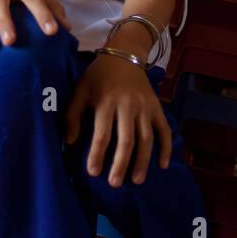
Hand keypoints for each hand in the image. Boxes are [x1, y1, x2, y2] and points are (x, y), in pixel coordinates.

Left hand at [63, 53, 172, 185]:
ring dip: (142, 161)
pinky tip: (162, 165)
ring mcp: (145, 107)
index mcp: (107, 101)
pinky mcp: (157, 108)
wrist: (125, 54)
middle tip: (115, 183)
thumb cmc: (98, 76)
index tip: (93, 172)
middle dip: (121, 163)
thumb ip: (72, 114)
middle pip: (126, 139)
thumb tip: (70, 142)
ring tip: (136, 180)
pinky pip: (164, 130)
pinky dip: (166, 147)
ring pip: (146, 138)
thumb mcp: (81, 89)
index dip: (97, 154)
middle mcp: (128, 105)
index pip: (102, 133)